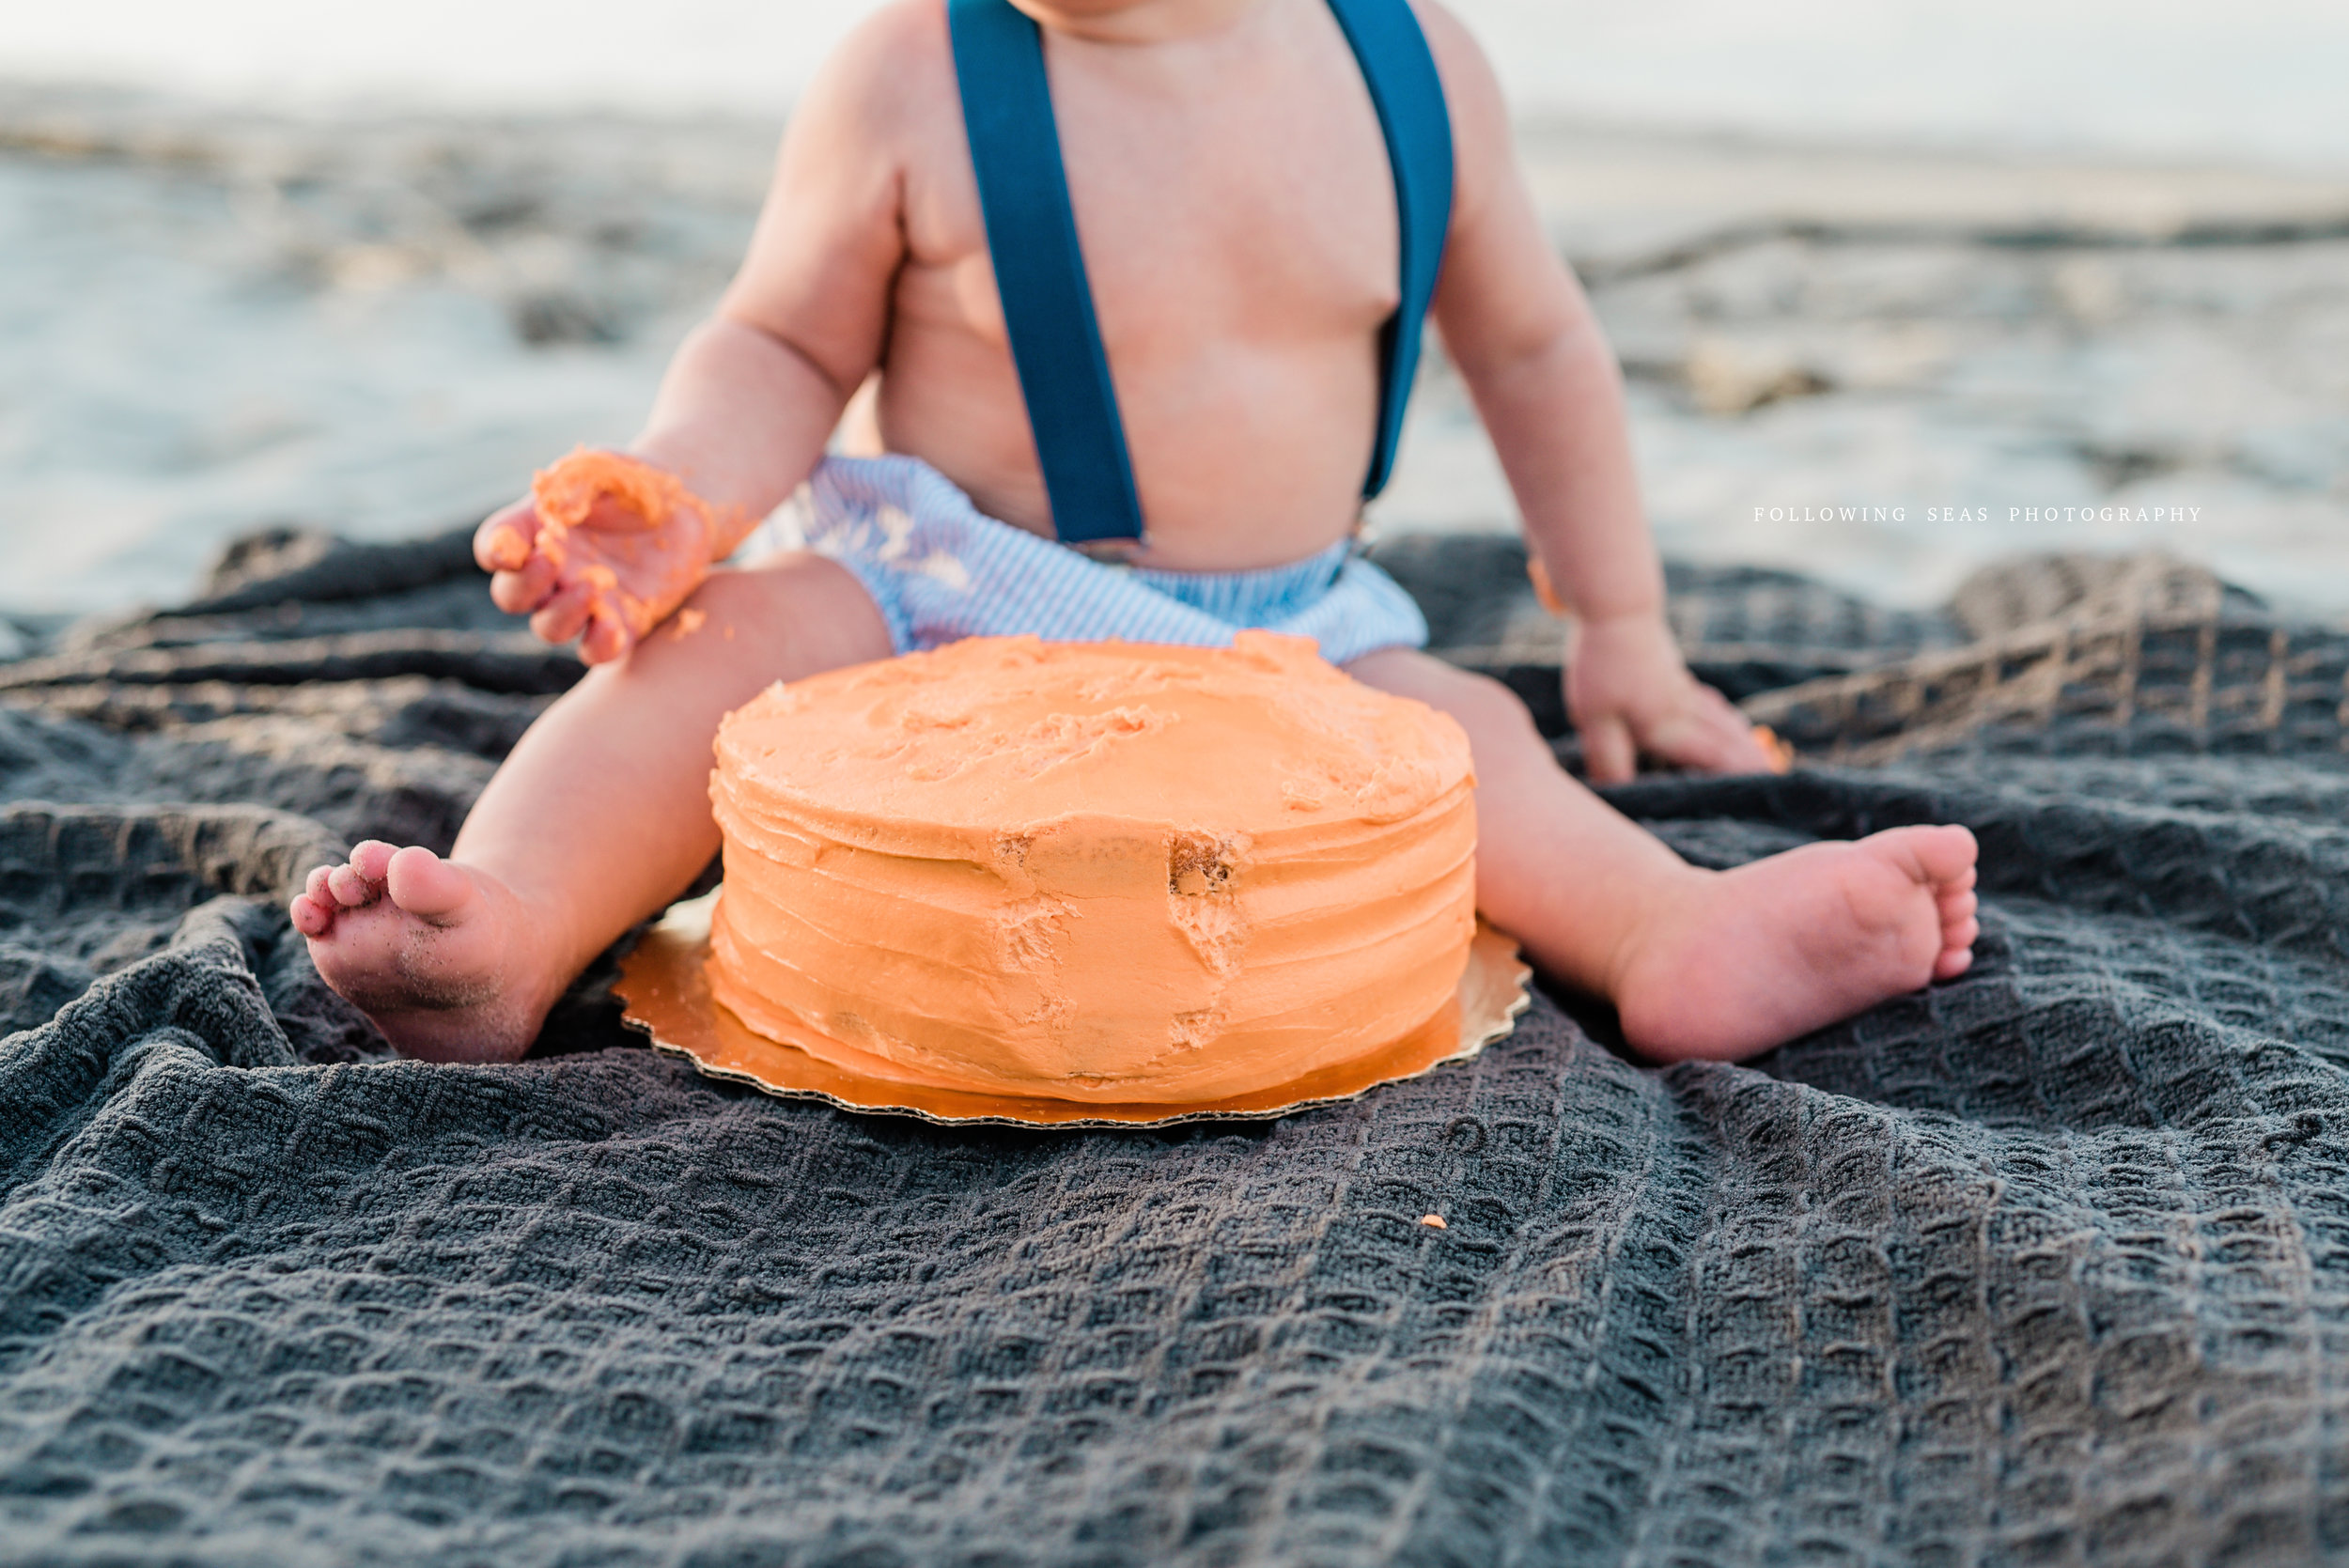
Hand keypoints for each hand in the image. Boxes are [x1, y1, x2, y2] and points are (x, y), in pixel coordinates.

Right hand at [473, 451, 722, 664]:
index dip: (494, 552)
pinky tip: (612, 627)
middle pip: (512, 596)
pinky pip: (597, 649)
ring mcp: (583, 601)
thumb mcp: (599, 470)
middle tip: (550, 561)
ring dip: (562, 613)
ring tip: (593, 586)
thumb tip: (549, 515)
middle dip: (524, 584)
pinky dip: (599, 644)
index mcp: (534, 531)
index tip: (509, 549)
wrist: (682, 504)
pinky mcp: (622, 622)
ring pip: (550, 627)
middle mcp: (551, 573)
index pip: (495, 548)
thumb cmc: (630, 482)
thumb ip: (570, 487)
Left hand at [1565, 611, 1776, 783]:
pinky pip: (1707, 702)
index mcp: (1666, 727)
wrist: (1617, 608)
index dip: (1735, 775)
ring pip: (1718, 720)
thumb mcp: (1595, 719)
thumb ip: (1609, 758)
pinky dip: (1724, 716)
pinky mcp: (1674, 673)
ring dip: (1740, 739)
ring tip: (1760, 754)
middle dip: (1747, 760)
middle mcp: (1681, 711)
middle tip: (1775, 776)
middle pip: (1722, 740)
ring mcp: (1681, 689)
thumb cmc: (1603, 664)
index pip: (1709, 758)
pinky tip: (1726, 717)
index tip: (1763, 786)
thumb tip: (1618, 793)